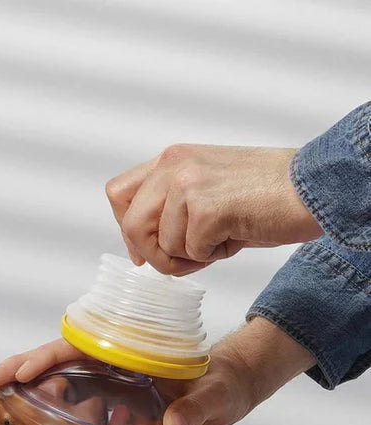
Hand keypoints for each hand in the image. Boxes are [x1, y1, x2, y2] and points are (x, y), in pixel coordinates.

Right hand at [0, 318, 315, 424]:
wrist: (234, 387)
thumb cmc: (226, 384)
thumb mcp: (218, 395)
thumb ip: (199, 408)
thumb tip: (173, 424)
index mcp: (138, 348)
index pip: (86, 343)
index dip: (51, 356)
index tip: (23, 371)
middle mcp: (121, 358)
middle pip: (64, 354)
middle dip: (26, 364)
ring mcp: (117, 376)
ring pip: (67, 373)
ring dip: (33, 381)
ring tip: (0, 395)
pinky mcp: (119, 394)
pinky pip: (81, 394)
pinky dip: (55, 399)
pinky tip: (34, 412)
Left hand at [106, 145, 322, 274]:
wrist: (313, 188)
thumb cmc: (266, 195)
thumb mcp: (207, 190)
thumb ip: (172, 210)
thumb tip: (145, 251)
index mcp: (172, 159)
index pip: (118, 194)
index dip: (128, 229)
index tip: (146, 250)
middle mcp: (173, 165)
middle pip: (131, 225)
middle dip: (155, 254)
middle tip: (187, 258)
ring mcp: (187, 184)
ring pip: (161, 245)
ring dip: (191, 257)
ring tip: (222, 239)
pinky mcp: (206, 207)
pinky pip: (190, 253)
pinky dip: (213, 256)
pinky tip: (235, 237)